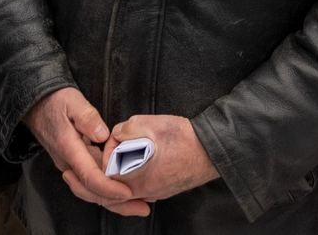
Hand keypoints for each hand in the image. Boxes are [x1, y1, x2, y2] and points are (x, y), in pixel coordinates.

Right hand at [25, 88, 148, 215]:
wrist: (37, 105)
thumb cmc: (56, 101)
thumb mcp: (73, 101)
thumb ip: (88, 117)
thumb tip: (103, 135)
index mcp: (69, 148)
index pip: (89, 176)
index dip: (109, 188)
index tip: (128, 192)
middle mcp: (68, 162)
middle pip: (92, 191)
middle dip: (118, 203)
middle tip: (143, 207)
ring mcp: (70, 164)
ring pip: (92, 190)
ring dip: (115, 200)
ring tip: (139, 204)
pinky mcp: (75, 163)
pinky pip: (92, 182)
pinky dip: (108, 190)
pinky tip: (124, 190)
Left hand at [101, 114, 218, 207]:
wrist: (210, 149)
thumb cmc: (181, 138)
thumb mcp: (144, 123)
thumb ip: (123, 130)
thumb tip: (117, 135)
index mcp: (134, 177)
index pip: (106, 171)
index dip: (108, 152)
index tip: (116, 141)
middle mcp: (143, 191)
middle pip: (116, 183)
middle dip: (114, 163)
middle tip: (122, 147)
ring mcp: (155, 193)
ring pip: (130, 187)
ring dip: (126, 170)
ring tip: (133, 152)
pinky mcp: (165, 190)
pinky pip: (144, 187)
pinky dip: (140, 176)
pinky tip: (146, 161)